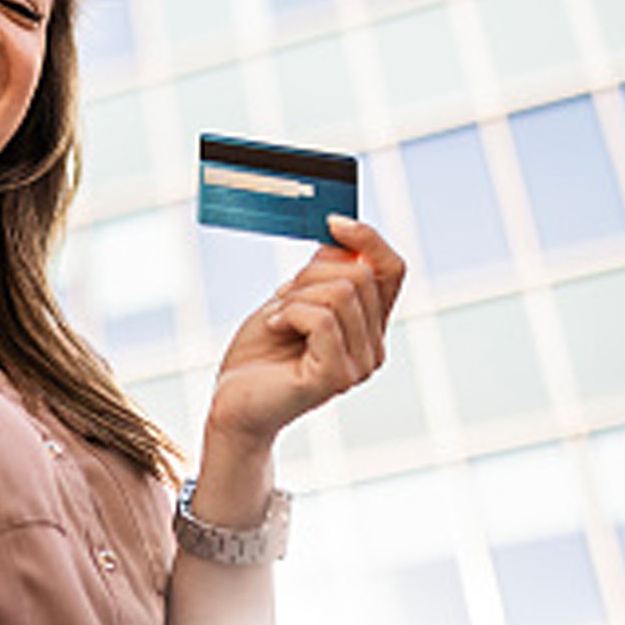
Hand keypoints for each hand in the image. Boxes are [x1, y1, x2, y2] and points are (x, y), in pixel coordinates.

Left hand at [205, 215, 406, 452]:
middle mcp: (373, 348)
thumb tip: (343, 237)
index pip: (392, 270)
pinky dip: (288, 314)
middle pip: (359, 276)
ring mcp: (358, 366)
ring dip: (295, 297)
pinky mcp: (334, 378)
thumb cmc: (259, 354)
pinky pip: (320, 319)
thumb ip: (322, 274)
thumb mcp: (292, 300)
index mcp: (369, 327)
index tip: (333, 221)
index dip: (368, 239)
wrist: (232, 403)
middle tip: (281, 302)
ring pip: (340, 293)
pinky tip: (273, 329)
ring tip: (277, 321)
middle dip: (310, 275)